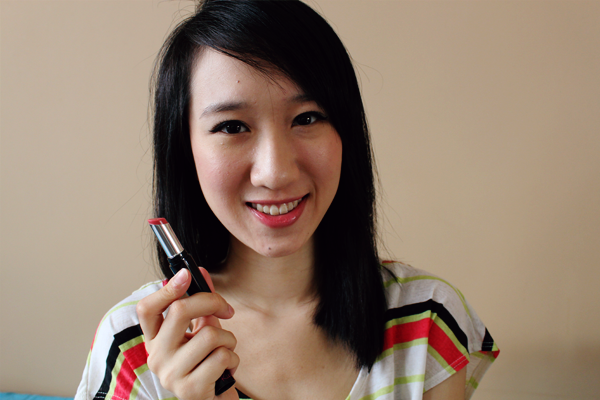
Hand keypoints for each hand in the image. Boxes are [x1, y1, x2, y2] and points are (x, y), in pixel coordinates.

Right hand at [137, 268, 239, 399]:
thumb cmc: (207, 364)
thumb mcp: (202, 330)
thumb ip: (201, 304)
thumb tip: (201, 272)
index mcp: (155, 340)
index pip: (147, 309)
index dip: (166, 288)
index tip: (187, 274)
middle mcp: (156, 356)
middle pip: (180, 311)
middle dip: (212, 302)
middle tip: (226, 310)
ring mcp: (171, 374)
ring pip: (210, 334)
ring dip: (228, 339)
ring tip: (225, 349)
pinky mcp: (190, 388)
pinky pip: (221, 356)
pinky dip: (233, 358)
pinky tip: (226, 368)